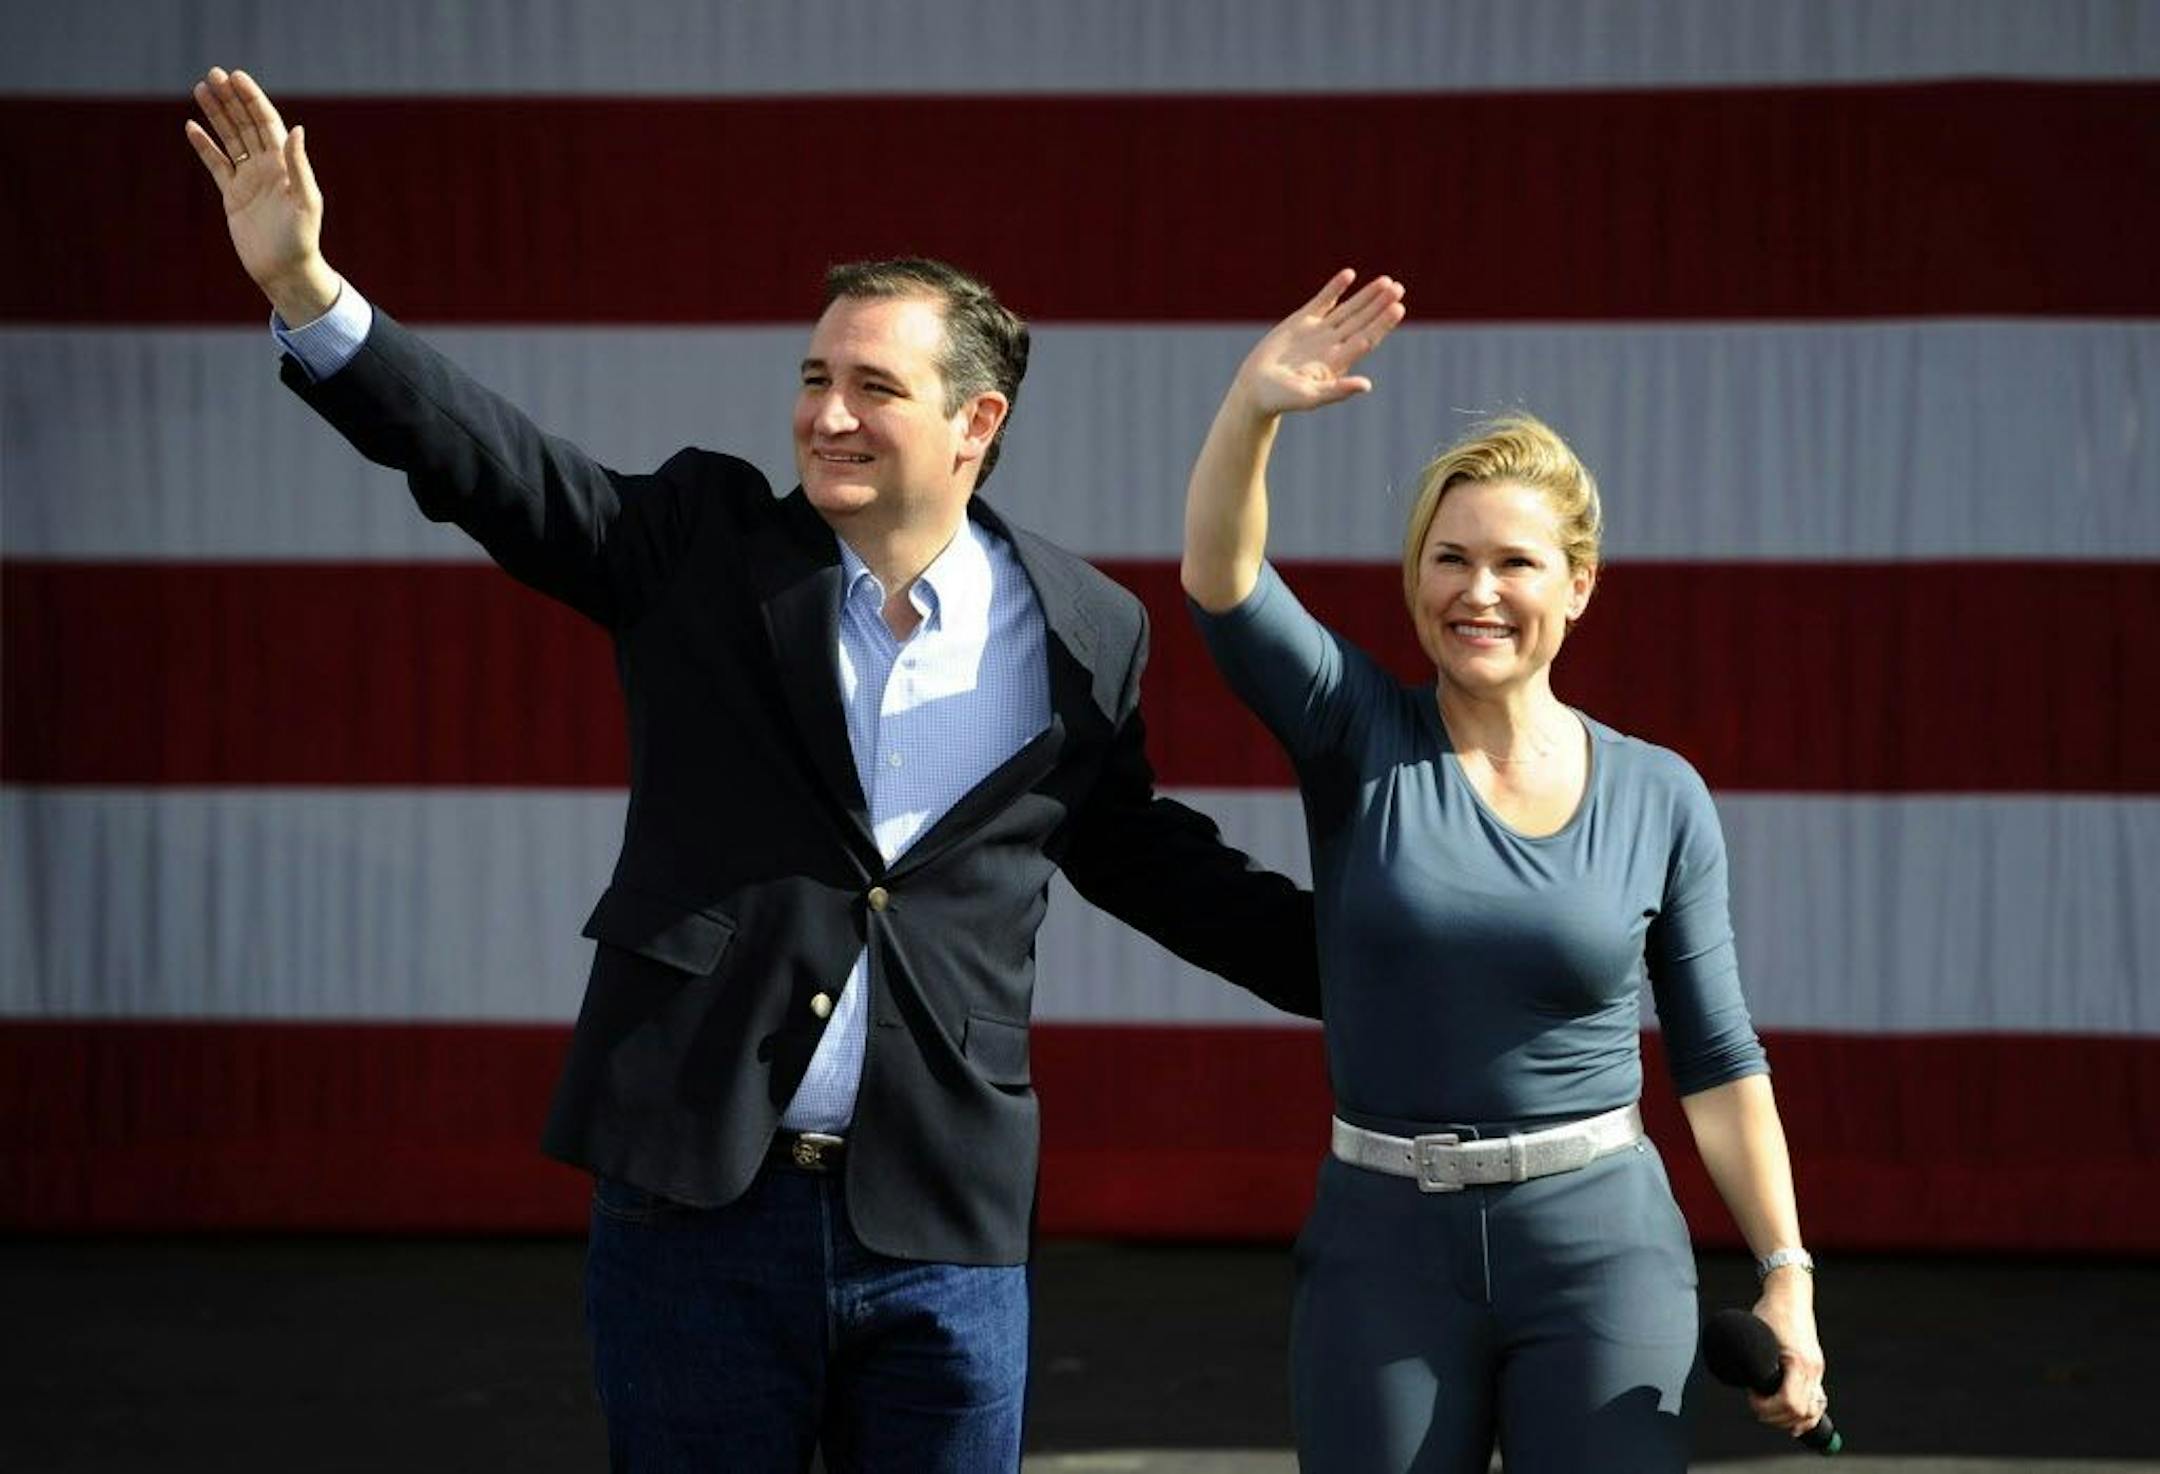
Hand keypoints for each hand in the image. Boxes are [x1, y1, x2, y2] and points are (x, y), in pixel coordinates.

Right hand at [183, 66, 338, 322]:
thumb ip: (299, 165)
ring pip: (229, 139)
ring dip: (216, 115)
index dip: (252, 99)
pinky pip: (216, 164)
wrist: (285, 271)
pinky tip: (191, 126)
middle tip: (212, 74)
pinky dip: (204, 146)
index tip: (236, 77)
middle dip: (231, 99)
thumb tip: (297, 130)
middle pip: (245, 124)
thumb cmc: (301, 239)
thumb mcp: (305, 201)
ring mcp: (248, 180)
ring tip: (200, 89)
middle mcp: (267, 167)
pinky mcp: (232, 196)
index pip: (267, 123)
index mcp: (285, 165)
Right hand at [1227, 269, 1405, 420]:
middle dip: (1379, 305)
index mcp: (1338, 362)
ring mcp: (1318, 332)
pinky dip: (1335, 288)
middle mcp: (1332, 345)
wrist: (1255, 388)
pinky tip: (1349, 274)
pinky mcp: (1301, 322)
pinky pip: (1322, 301)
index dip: (1382, 324)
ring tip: (1386, 281)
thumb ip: (1337, 391)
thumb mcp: (1310, 397)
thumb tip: (1366, 386)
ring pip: (1347, 309)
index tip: (1397, 308)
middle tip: (1398, 288)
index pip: (1367, 338)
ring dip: (1366, 295)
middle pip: (1362, 321)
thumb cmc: (1282, 398)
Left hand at [1749, 1272, 1827, 1438]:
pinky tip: (1793, 1421)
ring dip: (1789, 1419)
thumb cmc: (1771, 1312)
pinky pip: (1817, 1402)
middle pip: (1800, 1413)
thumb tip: (1747, 1383)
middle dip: (1775, 1416)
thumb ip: (1754, 1360)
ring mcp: (1816, 1371)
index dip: (1768, 1407)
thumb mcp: (1757, 1335)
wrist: (1790, 1295)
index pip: (1790, 1403)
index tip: (1752, 1396)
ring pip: (1812, 1412)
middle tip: (1756, 1403)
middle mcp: (1812, 1370)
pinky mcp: (1815, 1369)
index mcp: (1798, 1363)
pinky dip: (1805, 1415)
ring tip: (1769, 1409)